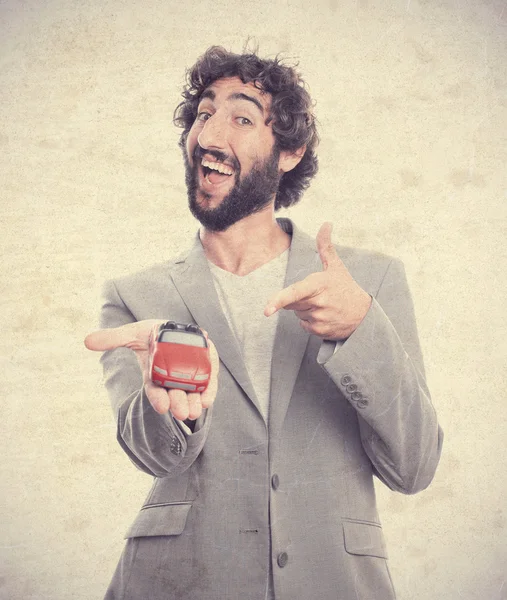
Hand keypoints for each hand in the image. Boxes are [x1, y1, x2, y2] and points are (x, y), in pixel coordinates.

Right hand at [84, 320, 218, 420]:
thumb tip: (87, 341)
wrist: (177, 327)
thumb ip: (114, 338)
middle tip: (182, 413)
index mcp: (154, 376)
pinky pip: (208, 385)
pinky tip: (207, 400)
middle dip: (178, 404)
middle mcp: (171, 380)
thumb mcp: (133, 333)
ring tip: (194, 411)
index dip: (158, 399)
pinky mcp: (205, 371)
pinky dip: (208, 392)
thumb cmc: (153, 333)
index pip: (155, 391)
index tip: (162, 407)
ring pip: (191, 395)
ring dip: (193, 404)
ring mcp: (189, 376)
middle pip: (175, 396)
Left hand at [264, 222, 371, 339]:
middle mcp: (318, 303)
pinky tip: (324, 316)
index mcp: (319, 285)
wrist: (363, 315)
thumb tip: (326, 224)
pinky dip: (310, 321)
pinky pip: (303, 325)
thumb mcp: (336, 266)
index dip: (279, 300)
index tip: (266, 310)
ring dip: (305, 310)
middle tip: (318, 295)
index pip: (295, 293)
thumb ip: (325, 246)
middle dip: (299, 298)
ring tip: (323, 305)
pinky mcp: (319, 331)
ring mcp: (319, 318)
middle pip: (291, 302)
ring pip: (297, 313)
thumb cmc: (345, 288)